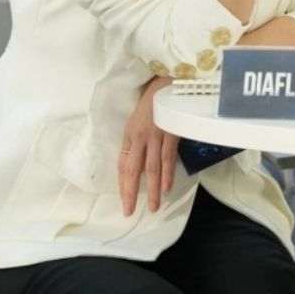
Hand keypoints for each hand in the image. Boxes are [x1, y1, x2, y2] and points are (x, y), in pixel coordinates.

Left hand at [119, 76, 177, 216]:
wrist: (168, 81)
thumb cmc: (152, 101)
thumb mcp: (138, 120)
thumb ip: (137, 141)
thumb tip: (137, 163)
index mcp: (130, 135)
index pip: (123, 165)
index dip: (123, 185)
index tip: (124, 202)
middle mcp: (140, 138)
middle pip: (134, 170)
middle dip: (132, 193)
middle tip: (131, 211)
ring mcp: (157, 136)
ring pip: (153, 168)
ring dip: (153, 189)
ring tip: (153, 206)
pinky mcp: (172, 132)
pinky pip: (168, 157)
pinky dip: (168, 174)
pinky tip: (167, 187)